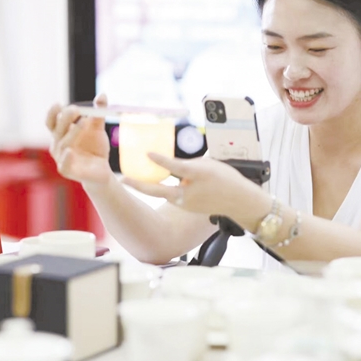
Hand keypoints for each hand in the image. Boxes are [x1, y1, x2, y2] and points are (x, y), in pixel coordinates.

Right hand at [45, 94, 113, 184]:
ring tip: (84, 122)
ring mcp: (62, 158)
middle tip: (75, 109)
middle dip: (65, 118)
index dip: (52, 113)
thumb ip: (98, 113)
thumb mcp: (97, 128)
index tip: (59, 104)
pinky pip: (64, 165)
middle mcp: (58, 145)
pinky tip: (70, 151)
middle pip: (57, 130)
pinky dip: (66, 158)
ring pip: (63, 144)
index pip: (51, 122)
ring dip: (72, 133)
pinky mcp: (68, 171)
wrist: (102, 170)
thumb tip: (102, 94)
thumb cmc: (95, 147)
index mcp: (61, 134)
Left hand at [122, 153, 264, 218]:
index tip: (148, 154)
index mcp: (197, 174)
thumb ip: (187, 164)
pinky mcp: (186, 207)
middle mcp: (189, 191)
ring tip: (133, 177)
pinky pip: (171, 196)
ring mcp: (186, 202)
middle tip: (122, 179)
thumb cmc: (225, 178)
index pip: (175, 167)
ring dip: (150, 186)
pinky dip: (165, 189)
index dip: (161, 160)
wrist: (238, 201)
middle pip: (158, 190)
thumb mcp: (208, 164)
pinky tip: (159, 182)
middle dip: (138, 185)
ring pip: (163, 192)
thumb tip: (169, 164)